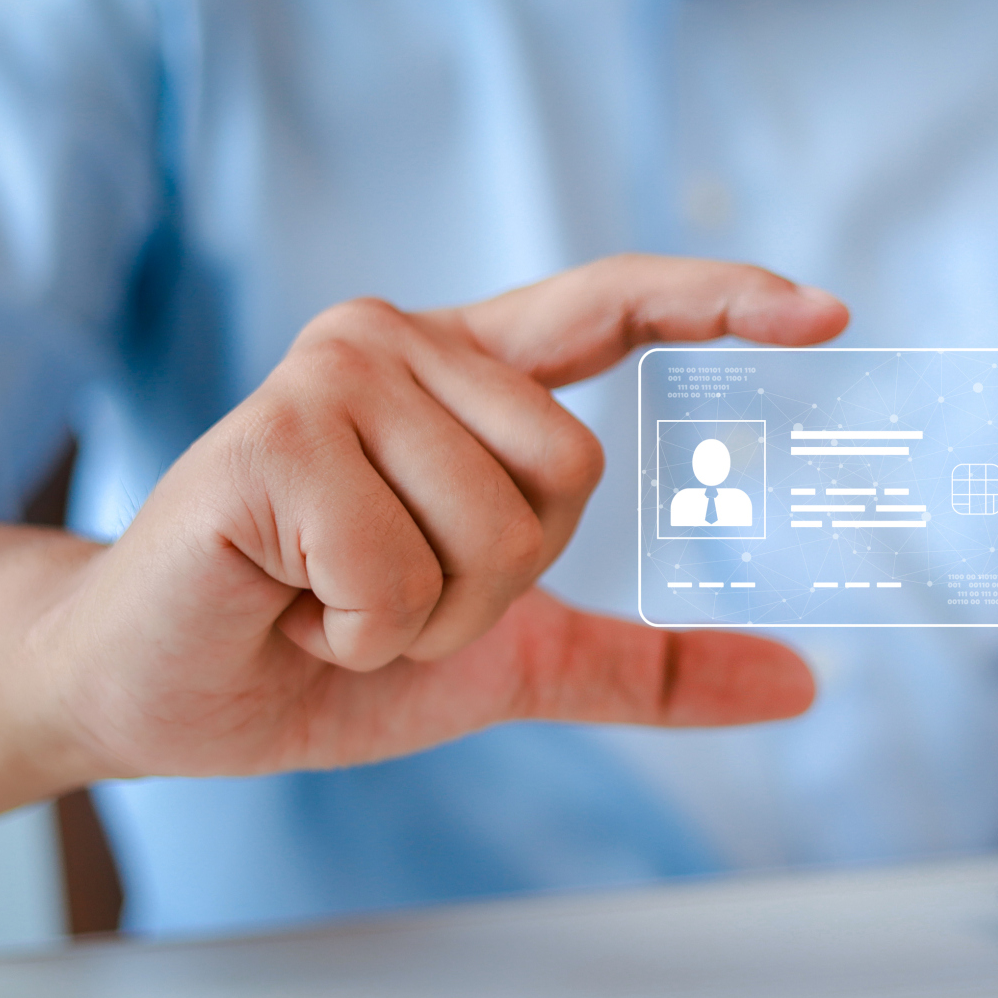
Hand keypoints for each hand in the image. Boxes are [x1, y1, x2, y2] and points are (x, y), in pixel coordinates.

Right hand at [32, 254, 847, 780]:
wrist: (168, 694)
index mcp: (469, 375)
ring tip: (331, 598)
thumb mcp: (512, 656)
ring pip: (496, 531)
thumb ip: (646, 660)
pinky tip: (289, 604)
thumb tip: (803, 682)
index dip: (722, 303)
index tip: (829, 316)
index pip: (617, 305)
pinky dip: (358, 631)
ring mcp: (339, 373)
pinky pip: (401, 574)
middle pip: (575, 474)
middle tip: (390, 594)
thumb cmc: (329, 650)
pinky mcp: (278, 434)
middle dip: (496, 584)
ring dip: (424, 618)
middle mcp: (406, 343)